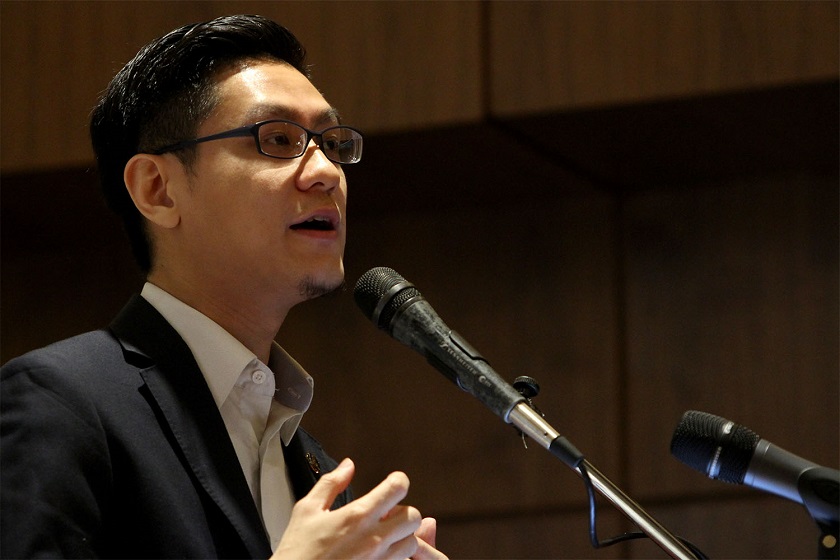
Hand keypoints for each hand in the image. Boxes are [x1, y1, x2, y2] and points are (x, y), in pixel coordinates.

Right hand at [272, 458, 445, 559]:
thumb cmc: (298, 551)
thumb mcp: (307, 509)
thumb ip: (331, 483)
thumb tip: (347, 466)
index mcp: (357, 516)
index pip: (397, 488)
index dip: (397, 481)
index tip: (391, 483)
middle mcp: (373, 539)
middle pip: (412, 516)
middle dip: (402, 510)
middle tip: (386, 513)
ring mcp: (379, 559)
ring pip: (411, 542)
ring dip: (402, 536)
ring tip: (383, 535)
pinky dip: (396, 554)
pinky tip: (378, 551)